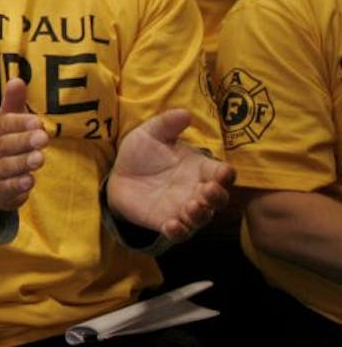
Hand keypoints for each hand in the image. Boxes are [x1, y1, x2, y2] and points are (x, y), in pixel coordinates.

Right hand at [0, 78, 47, 212]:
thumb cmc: (1, 144)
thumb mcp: (5, 123)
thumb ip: (12, 103)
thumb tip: (18, 79)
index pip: (2, 125)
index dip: (19, 123)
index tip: (37, 121)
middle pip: (3, 145)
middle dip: (23, 141)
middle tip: (42, 138)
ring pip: (5, 167)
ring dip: (22, 162)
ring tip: (40, 158)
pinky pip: (5, 188)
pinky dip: (17, 185)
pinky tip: (30, 181)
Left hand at [108, 109, 233, 239]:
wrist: (119, 174)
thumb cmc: (143, 152)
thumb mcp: (150, 133)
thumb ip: (167, 124)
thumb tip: (185, 113)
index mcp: (200, 168)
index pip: (222, 173)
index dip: (226, 174)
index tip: (222, 172)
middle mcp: (197, 190)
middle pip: (218, 199)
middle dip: (216, 196)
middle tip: (207, 191)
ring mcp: (183, 208)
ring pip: (201, 217)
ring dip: (200, 215)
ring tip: (191, 208)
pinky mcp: (165, 222)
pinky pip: (179, 233)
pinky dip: (178, 231)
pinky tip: (172, 225)